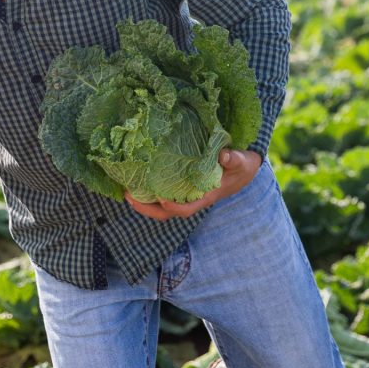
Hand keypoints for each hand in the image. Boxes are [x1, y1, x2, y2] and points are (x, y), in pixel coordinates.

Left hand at [125, 149, 262, 220]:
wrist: (243, 170)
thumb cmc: (241, 166)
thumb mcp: (242, 161)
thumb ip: (234, 159)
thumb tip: (224, 154)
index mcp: (206, 196)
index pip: (188, 208)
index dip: (173, 206)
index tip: (161, 199)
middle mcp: (193, 199)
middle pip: (167, 213)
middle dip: (147, 208)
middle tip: (128, 196)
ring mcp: (185, 195)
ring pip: (161, 206)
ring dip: (143, 201)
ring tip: (125, 191)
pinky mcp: (181, 187)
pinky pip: (161, 194)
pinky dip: (147, 192)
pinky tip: (135, 181)